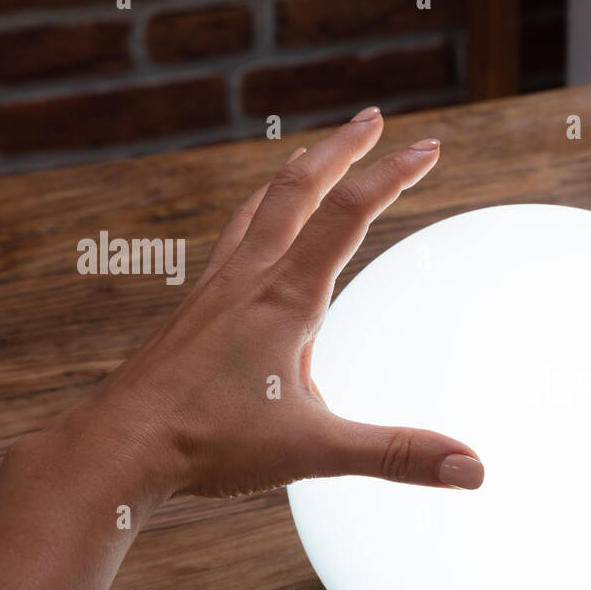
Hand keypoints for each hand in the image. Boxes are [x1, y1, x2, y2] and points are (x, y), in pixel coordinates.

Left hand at [53, 108, 483, 499]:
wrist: (117, 446)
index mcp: (287, 298)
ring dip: (298, 172)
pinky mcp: (195, 308)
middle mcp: (250, 278)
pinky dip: (258, 215)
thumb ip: (398, 455)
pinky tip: (258, 235)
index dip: (394, 175)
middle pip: (299, 186)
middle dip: (343, 147)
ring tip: (316, 155)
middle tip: (374, 119)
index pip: (350, 214)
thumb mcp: (317, 450)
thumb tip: (473, 470)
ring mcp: (216, 288)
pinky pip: (233, 240)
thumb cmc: (209, 443)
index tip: (428, 147)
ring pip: (260, 205)